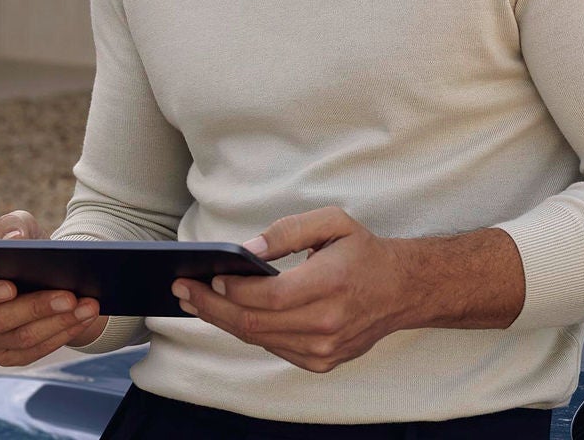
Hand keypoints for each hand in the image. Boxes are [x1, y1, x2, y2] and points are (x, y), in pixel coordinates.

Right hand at [0, 209, 109, 366]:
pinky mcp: (9, 355)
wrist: (47, 275)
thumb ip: (12, 226)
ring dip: (58, 322)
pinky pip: (34, 352)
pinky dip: (62, 334)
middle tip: (69, 296)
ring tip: (88, 305)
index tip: (11, 286)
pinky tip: (83, 319)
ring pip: (21, 338)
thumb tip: (14, 238)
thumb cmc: (25, 250)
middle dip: (36, 307)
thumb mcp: (21, 228)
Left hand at [171, 206, 415, 373]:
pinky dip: (248, 331)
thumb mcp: (333, 222)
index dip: (234, 288)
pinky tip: (228, 313)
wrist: (401, 290)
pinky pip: (273, 347)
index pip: (269, 296)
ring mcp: (324, 348)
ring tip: (196, 300)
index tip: (207, 275)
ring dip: (223, 320)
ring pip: (259, 339)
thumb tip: (247, 249)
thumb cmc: (363, 252)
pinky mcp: (321, 361)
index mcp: (330, 284)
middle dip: (212, 306)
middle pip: (255, 322)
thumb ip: (288, 231)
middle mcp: (327, 323)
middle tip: (182, 289)